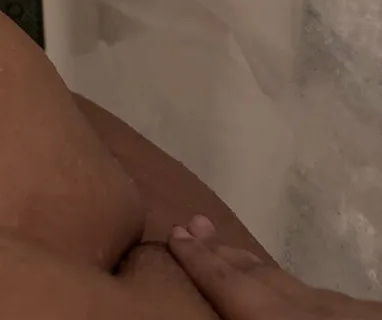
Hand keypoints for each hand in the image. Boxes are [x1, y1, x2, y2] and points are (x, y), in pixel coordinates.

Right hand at [168, 216, 379, 319]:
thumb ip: (261, 304)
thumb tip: (232, 294)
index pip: (232, 287)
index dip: (199, 262)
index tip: (174, 235)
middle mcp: (309, 310)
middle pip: (256, 275)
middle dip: (219, 252)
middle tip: (191, 224)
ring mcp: (343, 311)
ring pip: (288, 281)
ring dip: (251, 263)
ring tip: (224, 245)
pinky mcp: (366, 314)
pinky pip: (315, 293)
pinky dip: (288, 284)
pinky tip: (290, 288)